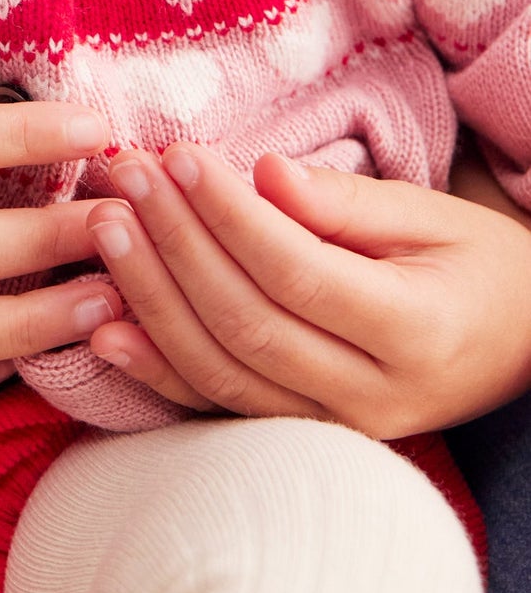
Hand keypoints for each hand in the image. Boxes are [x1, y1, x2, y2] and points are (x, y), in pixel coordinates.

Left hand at [83, 143, 530, 436]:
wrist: (514, 344)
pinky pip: (218, 408)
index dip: (230, 216)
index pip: (298, 273)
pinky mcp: (301, 436)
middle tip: (127, 179)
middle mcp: (373, 397)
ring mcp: (335, 428)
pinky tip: (103, 329)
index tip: (179, 157)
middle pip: (249, 323)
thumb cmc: (470, 264)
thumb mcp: (427, 216)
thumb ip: (343, 202)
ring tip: (105, 228)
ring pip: (222, 373)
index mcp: (415, 332)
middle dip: (175, 245)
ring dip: (150, 299)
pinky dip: (156, 370)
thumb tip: (263, 173)